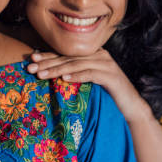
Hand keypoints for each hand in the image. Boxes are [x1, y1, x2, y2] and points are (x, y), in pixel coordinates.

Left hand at [27, 48, 151, 122]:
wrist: (130, 108)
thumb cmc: (105, 97)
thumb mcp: (87, 83)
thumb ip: (73, 75)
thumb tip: (47, 74)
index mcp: (92, 54)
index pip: (66, 53)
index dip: (47, 55)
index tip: (31, 58)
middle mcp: (99, 55)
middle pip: (68, 57)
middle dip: (47, 62)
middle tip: (30, 66)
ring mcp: (106, 64)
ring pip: (76, 64)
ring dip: (57, 69)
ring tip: (42, 74)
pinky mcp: (111, 76)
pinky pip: (90, 74)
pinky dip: (77, 76)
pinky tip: (64, 79)